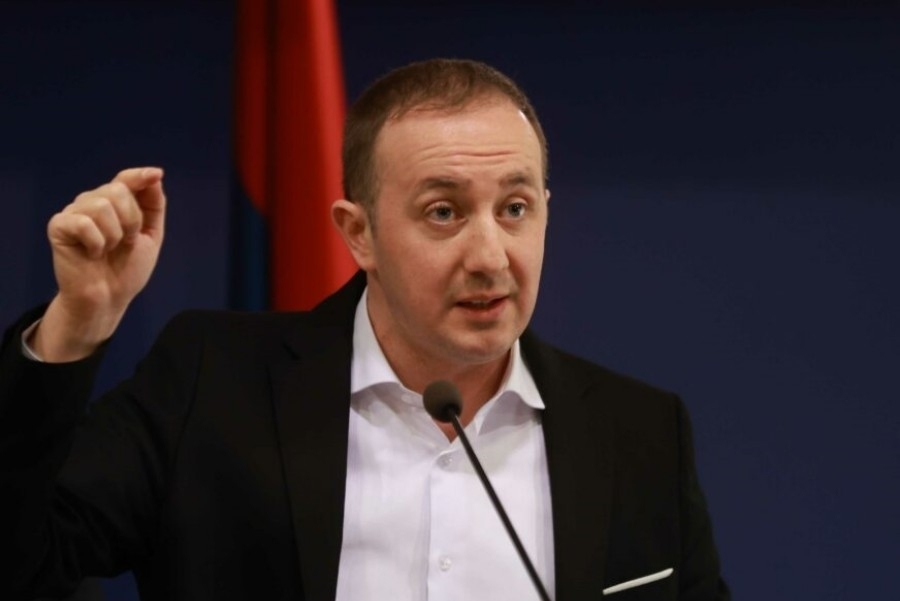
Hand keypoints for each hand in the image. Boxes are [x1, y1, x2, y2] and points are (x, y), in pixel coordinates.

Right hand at [32, 167, 166, 360]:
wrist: (109, 297)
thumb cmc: (127, 268)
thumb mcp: (150, 235)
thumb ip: (153, 205)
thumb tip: (155, 175)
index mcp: (114, 203)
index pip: (126, 179)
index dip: (140, 176)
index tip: (156, 174)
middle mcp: (92, 202)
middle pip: (118, 191)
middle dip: (131, 221)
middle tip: (125, 243)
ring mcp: (74, 213)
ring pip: (102, 206)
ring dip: (114, 235)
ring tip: (107, 250)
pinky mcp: (59, 226)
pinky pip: (84, 223)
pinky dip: (96, 243)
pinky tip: (91, 254)